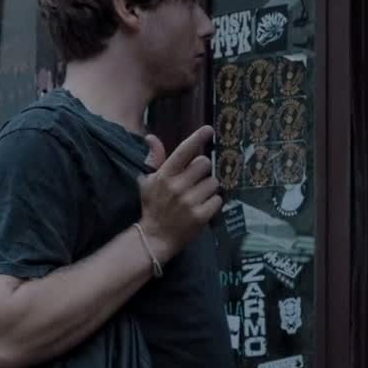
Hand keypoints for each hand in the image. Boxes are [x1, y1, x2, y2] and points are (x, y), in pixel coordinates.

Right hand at [138, 125, 221, 262]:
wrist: (154, 238)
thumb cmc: (153, 206)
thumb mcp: (148, 182)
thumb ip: (155, 159)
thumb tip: (151, 137)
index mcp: (164, 176)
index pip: (183, 151)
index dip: (197, 138)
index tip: (209, 129)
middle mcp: (177, 187)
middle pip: (204, 164)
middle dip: (203, 170)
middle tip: (195, 180)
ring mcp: (189, 202)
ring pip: (213, 182)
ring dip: (208, 188)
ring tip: (197, 196)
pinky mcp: (200, 216)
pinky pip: (218, 199)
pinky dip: (213, 202)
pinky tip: (202, 207)